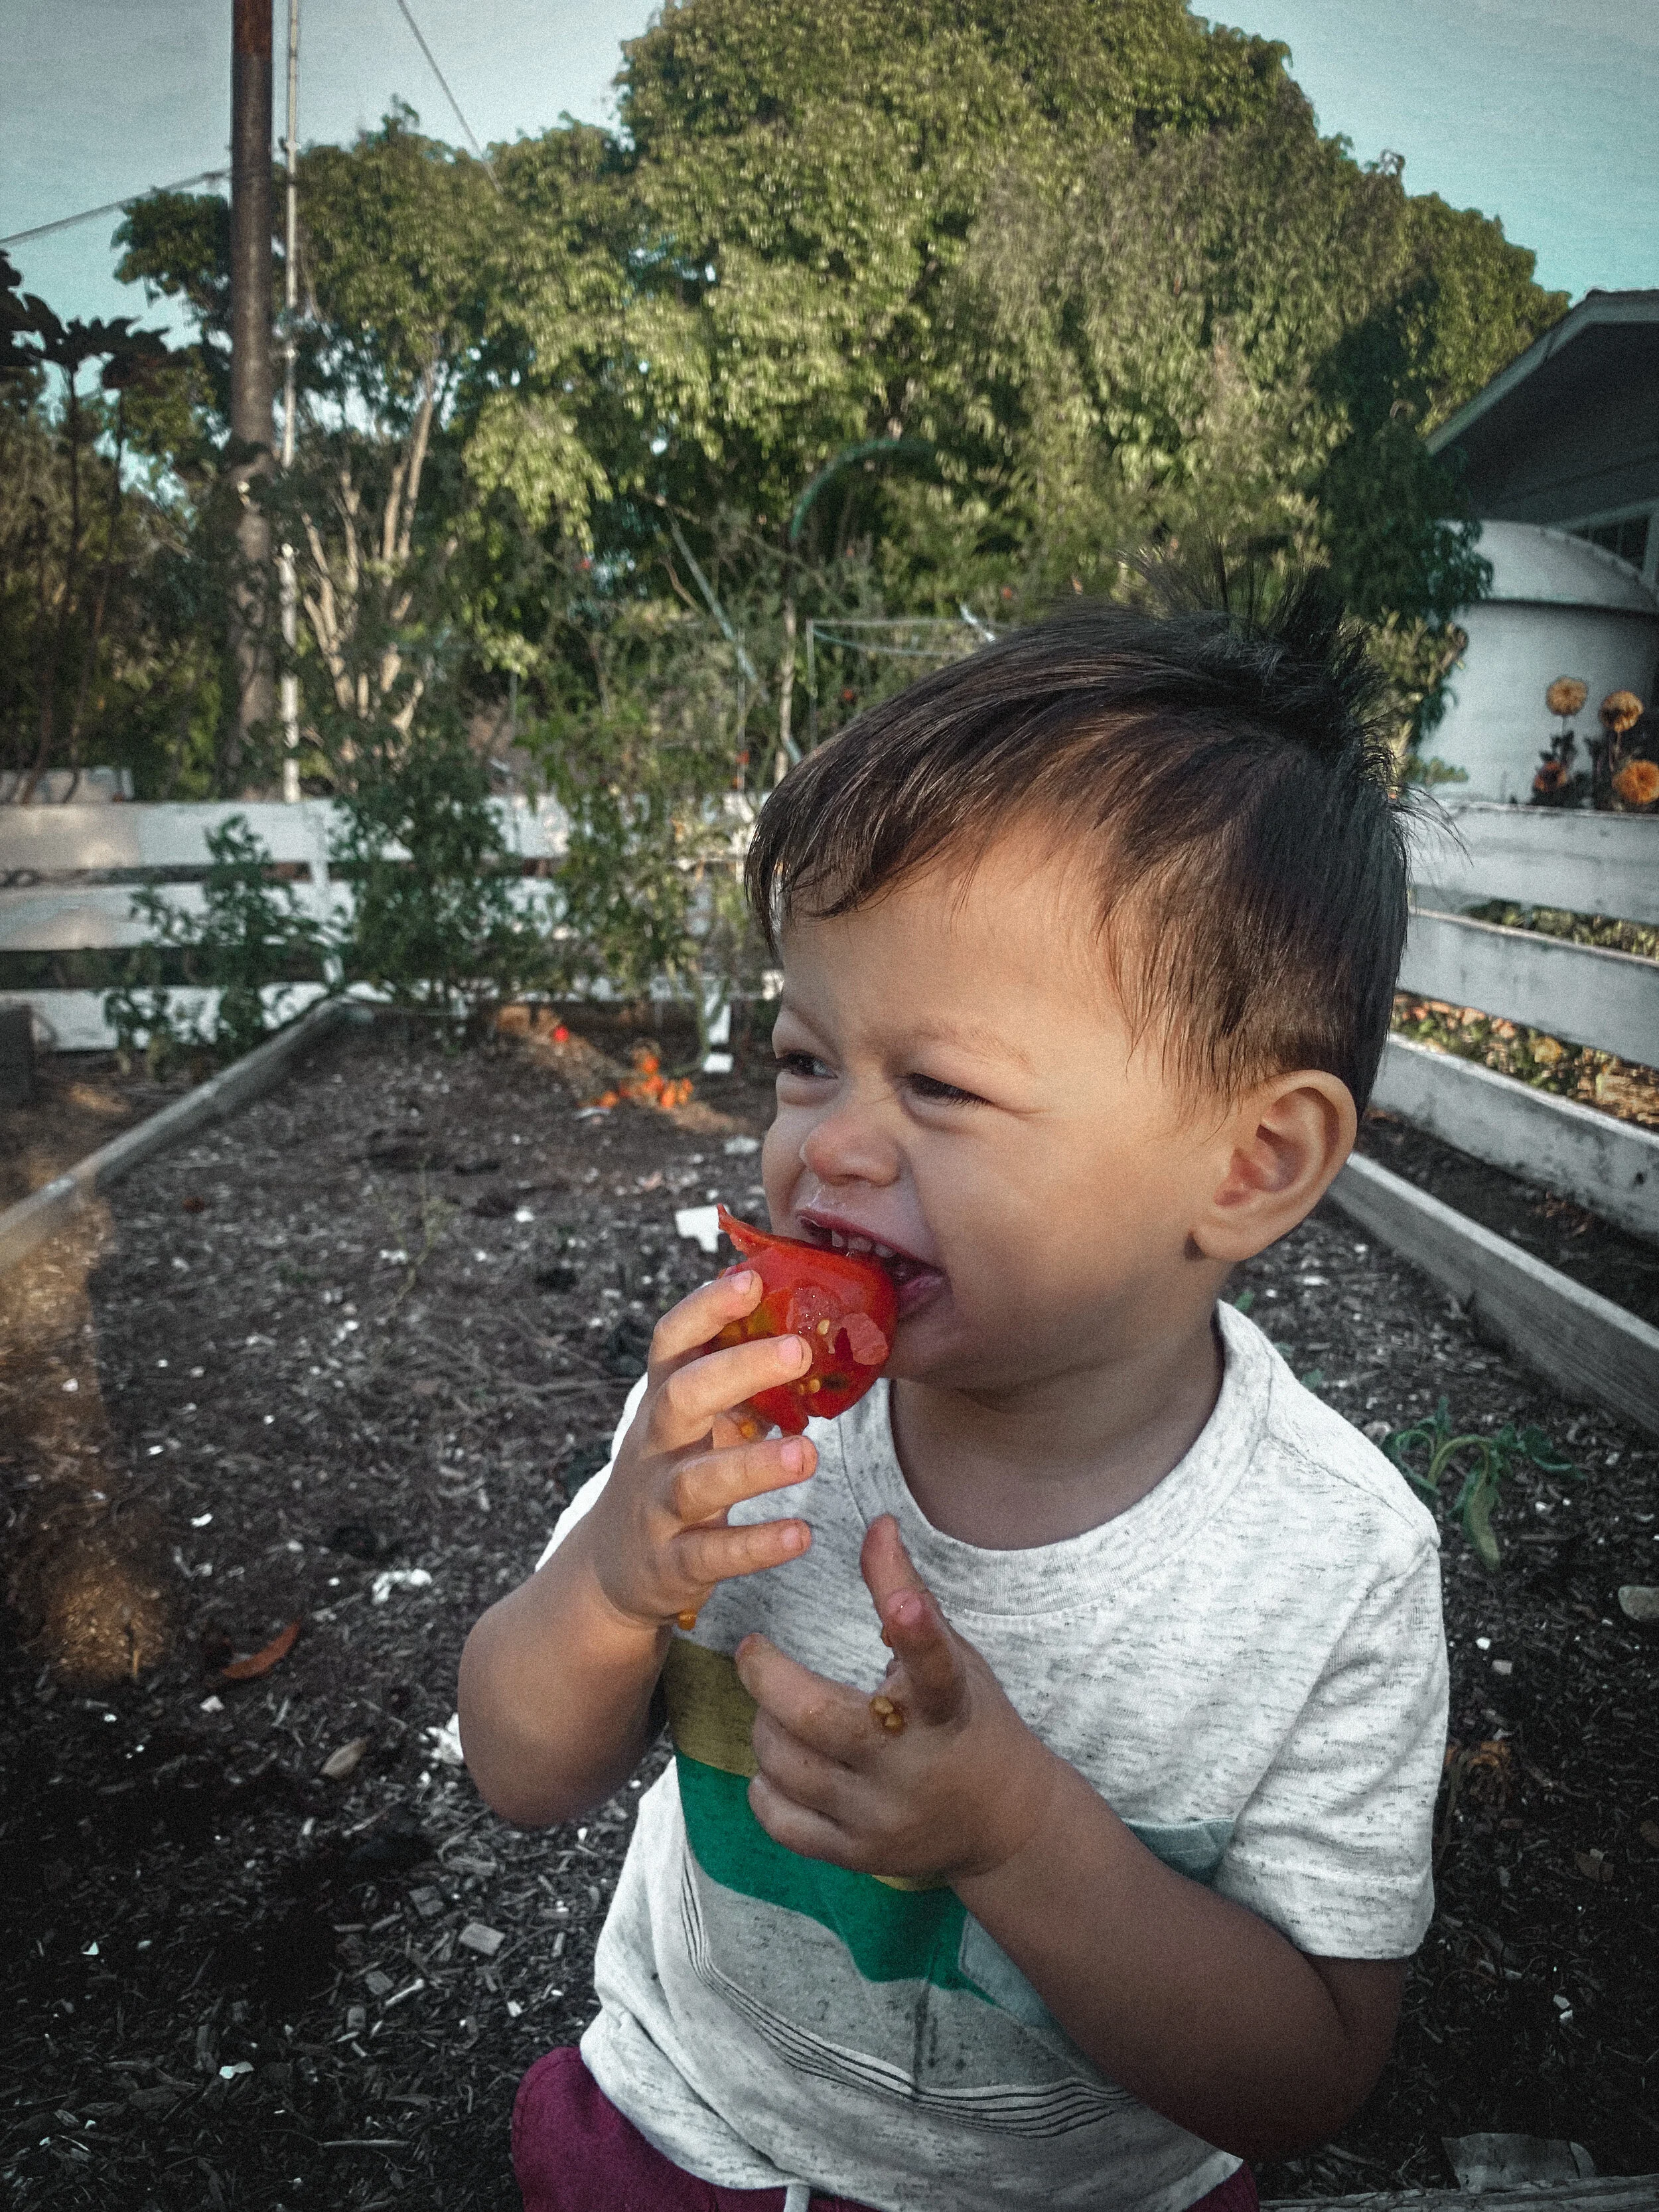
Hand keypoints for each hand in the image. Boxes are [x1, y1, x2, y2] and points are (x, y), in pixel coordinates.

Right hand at [580, 1270, 819, 1631]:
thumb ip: (735, 1378)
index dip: (706, 1309)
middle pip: (682, 1397)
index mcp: (663, 1403)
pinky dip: (756, 1546)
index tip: (751, 1280)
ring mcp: (658, 1506)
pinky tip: (800, 1534)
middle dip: (737, 1369)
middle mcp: (654, 1448)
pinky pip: (712, 1554)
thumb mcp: (692, 1422)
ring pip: (697, 1482)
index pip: (673, 1343)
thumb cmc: (672, 1472)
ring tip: (809, 1453)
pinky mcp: (672, 1563)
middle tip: (798, 1349)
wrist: (612, 1567)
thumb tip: (802, 1319)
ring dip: (753, 1466)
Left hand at [735, 1514, 1060, 1883]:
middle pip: (821, 1720)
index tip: (901, 1602)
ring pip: (788, 1765)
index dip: (916, 1633)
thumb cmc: (970, 1721)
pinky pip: (781, 1820)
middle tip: (752, 1649)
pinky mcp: (857, 1855)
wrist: (1002, 1823)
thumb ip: (910, 1596)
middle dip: (769, 1677)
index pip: (935, 1669)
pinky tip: (777, 1763)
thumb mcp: (958, 1659)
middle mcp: (914, 1767)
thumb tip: (878, 1522)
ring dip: (766, 1726)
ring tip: (774, 1707)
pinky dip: (765, 1785)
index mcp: (949, 1711)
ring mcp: (882, 1818)